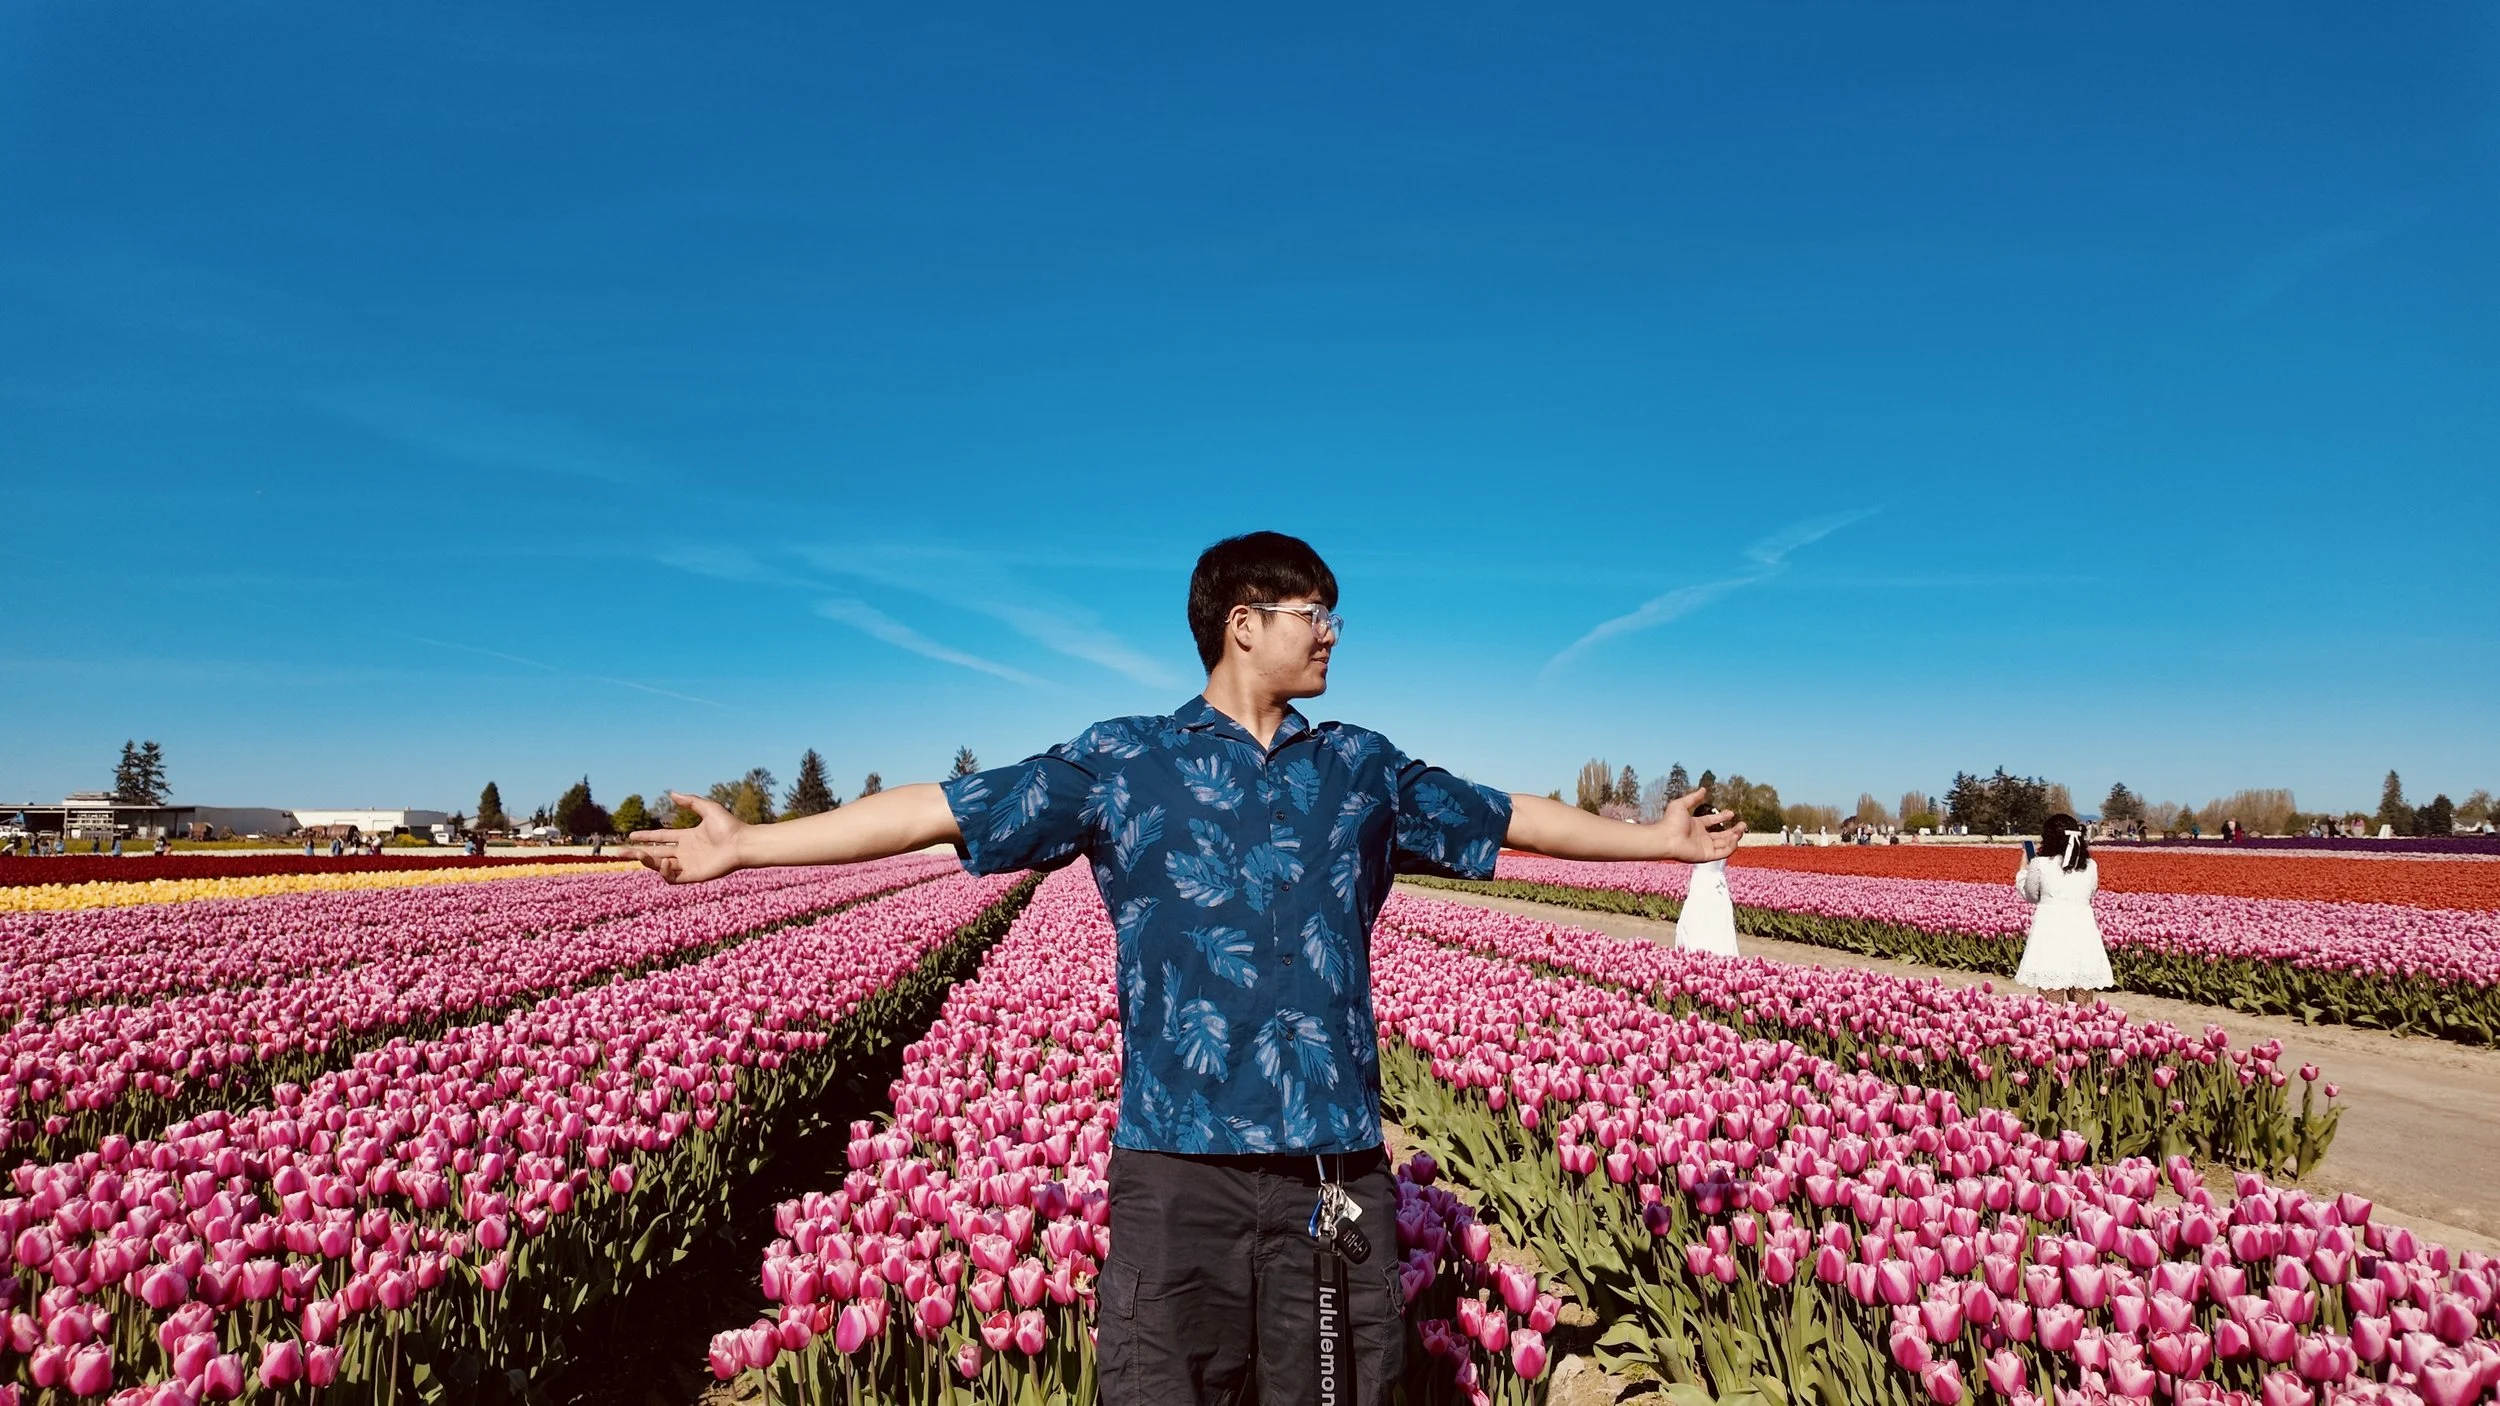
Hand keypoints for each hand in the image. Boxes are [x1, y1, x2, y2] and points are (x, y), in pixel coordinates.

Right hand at [620, 791, 744, 882]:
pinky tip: (667, 861)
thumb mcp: (707, 808)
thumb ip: (689, 802)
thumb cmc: (729, 825)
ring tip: (640, 854)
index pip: (661, 838)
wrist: (742, 842)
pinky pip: (672, 878)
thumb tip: (671, 793)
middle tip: (620, 852)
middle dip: (637, 853)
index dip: (646, 836)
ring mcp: (688, 865)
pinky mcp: (693, 876)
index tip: (631, 835)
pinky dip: (665, 872)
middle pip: (656, 853)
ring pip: (660, 867)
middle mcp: (685, 852)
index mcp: (687, 837)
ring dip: (648, 862)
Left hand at [1653, 788, 1744, 862]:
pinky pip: (1723, 853)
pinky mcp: (1707, 855)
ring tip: (1741, 829)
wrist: (1665, 838)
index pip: (1712, 822)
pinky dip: (1731, 846)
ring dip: (1735, 837)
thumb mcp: (1681, 804)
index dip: (1722, 817)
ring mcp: (1704, 847)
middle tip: (1743, 824)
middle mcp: (1701, 837)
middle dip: (1734, 830)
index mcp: (1696, 826)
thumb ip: (1694, 797)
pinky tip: (1735, 837)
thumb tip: (1703, 789)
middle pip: (1722, 835)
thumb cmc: (1670, 822)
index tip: (1731, 813)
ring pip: (1725, 844)